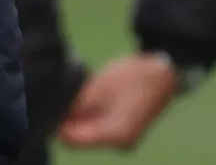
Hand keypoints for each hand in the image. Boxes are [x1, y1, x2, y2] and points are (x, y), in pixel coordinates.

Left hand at [57, 53, 178, 150]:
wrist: (165, 72)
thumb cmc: (133, 78)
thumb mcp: (98, 88)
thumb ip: (76, 106)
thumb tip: (55, 114)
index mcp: (115, 135)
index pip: (72, 140)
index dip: (57, 124)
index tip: (51, 105)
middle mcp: (120, 143)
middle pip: (80, 137)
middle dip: (69, 119)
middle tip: (67, 95)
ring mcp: (124, 138)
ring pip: (89, 131)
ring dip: (81, 115)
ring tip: (84, 94)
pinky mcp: (125, 129)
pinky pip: (100, 126)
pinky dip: (93, 114)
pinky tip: (94, 96)